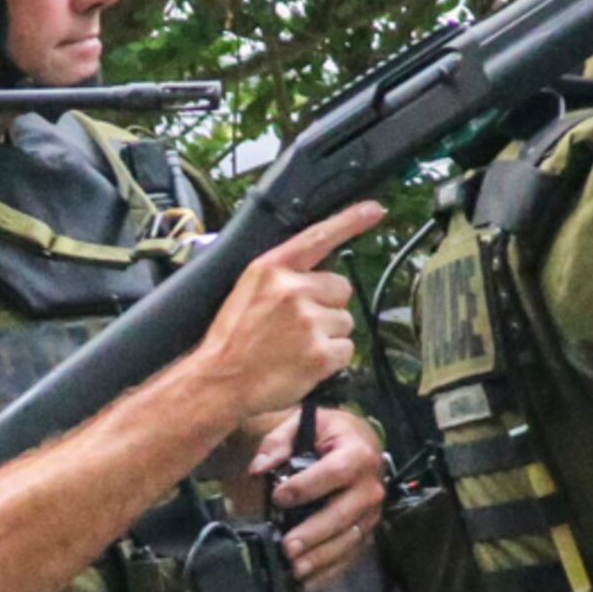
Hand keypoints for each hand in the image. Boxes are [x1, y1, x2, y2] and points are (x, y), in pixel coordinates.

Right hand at [185, 203, 383, 420]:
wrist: (218, 382)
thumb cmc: (231, 341)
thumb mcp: (247, 292)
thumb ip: (281, 278)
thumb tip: (315, 277)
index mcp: (271, 269)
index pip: (317, 236)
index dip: (351, 221)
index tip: (375, 209)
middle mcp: (292, 289)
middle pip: (341, 288)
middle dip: (328, 306)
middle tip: (298, 327)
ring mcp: (308, 321)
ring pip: (345, 321)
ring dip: (328, 336)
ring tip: (295, 348)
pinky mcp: (320, 352)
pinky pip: (346, 351)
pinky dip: (330, 361)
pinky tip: (304, 364)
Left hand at [256, 408, 385, 586]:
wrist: (361, 443)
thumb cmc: (329, 433)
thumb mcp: (304, 424)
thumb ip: (278, 442)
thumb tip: (259, 468)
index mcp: (358, 453)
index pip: (335, 472)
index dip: (307, 486)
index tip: (278, 496)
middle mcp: (371, 486)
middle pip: (344, 513)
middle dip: (315, 532)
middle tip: (287, 547)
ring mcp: (372, 512)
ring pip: (349, 538)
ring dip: (322, 557)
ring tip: (295, 570)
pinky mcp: (368, 530)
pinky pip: (351, 554)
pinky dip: (330, 571)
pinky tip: (307, 583)